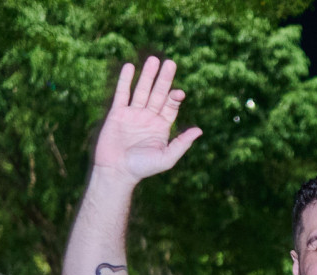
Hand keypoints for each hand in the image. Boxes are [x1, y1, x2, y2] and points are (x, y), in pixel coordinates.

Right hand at [94, 57, 202, 185]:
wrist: (116, 171)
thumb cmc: (142, 168)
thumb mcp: (166, 158)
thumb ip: (182, 143)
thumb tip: (199, 130)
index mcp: (161, 126)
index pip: (171, 106)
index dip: (175, 97)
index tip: (178, 92)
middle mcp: (148, 117)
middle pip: (158, 94)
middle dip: (164, 79)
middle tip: (170, 62)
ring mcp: (133, 114)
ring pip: (141, 90)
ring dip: (147, 75)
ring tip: (153, 60)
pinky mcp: (117, 113)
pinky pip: (122, 93)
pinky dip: (125, 80)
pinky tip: (130, 67)